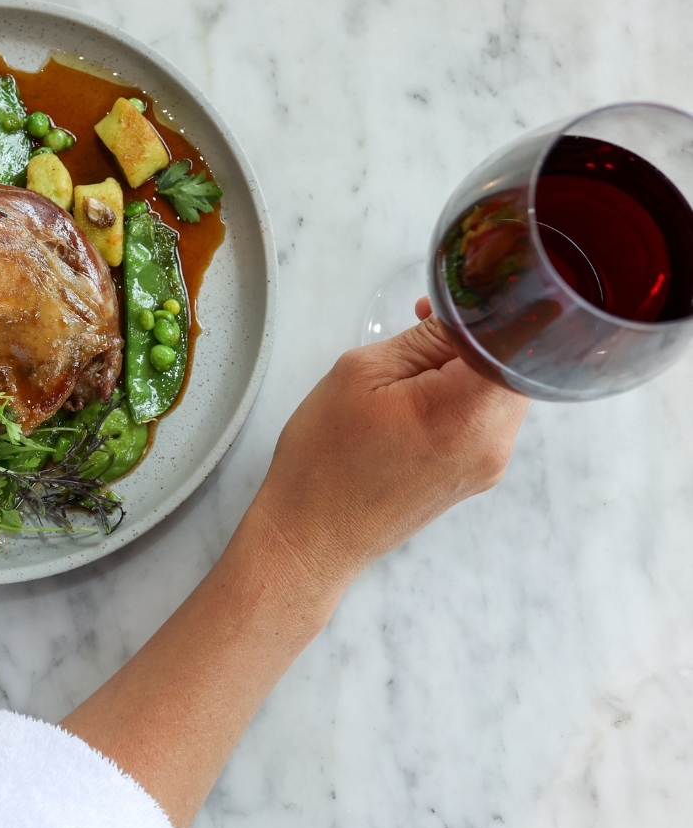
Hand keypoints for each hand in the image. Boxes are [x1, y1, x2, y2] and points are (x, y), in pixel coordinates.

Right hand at [250, 300, 528, 611]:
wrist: (313, 536)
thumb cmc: (325, 462)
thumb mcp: (361, 373)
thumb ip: (423, 337)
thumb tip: (461, 313)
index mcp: (466, 412)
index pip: (514, 337)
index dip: (492, 306)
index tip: (467, 290)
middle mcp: (493, 443)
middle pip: (513, 363)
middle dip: (473, 335)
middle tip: (424, 322)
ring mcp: (489, 464)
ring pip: (499, 388)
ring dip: (465, 365)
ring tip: (408, 363)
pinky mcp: (476, 474)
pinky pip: (484, 416)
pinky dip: (459, 393)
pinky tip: (414, 392)